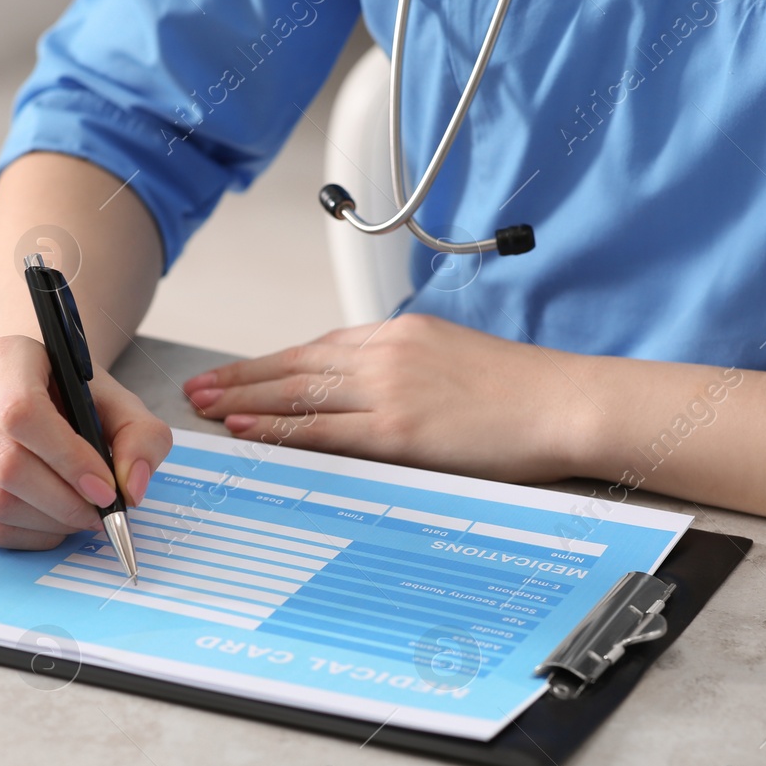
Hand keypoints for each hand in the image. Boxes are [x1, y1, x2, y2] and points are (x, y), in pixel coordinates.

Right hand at [0, 335, 172, 548]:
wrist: (39, 392)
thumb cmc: (77, 398)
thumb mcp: (122, 405)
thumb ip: (142, 438)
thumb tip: (131, 488)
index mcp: (8, 358)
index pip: (23, 412)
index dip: (68, 459)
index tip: (105, 488)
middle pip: (6, 465)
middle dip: (63, 501)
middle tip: (99, 512)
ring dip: (48, 523)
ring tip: (80, 515)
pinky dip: (28, 535)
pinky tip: (54, 521)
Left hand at [181, 314, 592, 482]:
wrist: (567, 403)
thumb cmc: (525, 392)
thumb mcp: (456, 360)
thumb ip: (407, 369)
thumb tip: (369, 393)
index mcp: (402, 334)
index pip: (317, 348)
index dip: (268, 364)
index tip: (234, 374)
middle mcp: (388, 352)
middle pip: (294, 365)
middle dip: (240, 379)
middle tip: (197, 389)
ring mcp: (390, 390)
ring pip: (297, 394)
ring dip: (244, 402)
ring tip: (206, 409)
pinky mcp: (399, 430)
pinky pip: (322, 431)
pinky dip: (278, 430)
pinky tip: (248, 431)